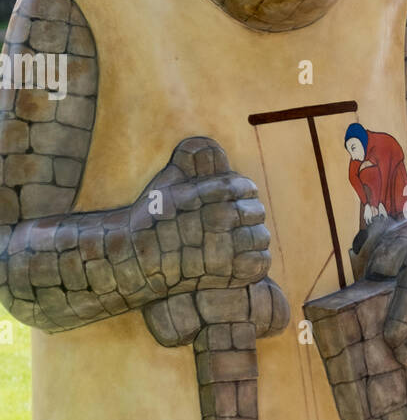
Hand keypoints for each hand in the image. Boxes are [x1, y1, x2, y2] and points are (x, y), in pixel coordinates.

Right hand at [129, 136, 269, 297]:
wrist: (133, 260)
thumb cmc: (151, 219)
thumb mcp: (168, 182)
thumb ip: (191, 162)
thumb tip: (207, 146)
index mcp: (206, 193)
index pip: (244, 187)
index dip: (243, 193)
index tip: (234, 200)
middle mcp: (218, 218)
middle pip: (256, 211)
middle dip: (248, 215)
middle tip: (235, 224)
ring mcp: (224, 247)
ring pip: (261, 237)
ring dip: (253, 238)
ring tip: (238, 242)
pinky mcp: (227, 273)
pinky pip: (260, 262)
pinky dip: (256, 261)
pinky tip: (242, 260)